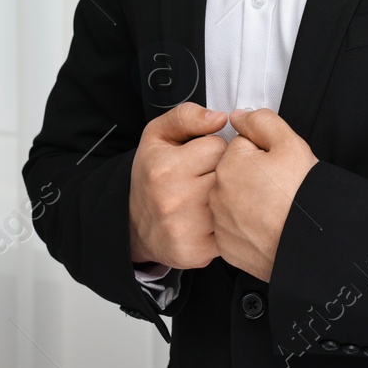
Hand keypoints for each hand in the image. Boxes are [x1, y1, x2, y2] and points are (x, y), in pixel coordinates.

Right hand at [128, 102, 229, 268]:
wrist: (134, 225)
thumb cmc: (152, 176)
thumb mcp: (158, 136)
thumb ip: (186, 116)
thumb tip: (220, 117)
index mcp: (165, 167)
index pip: (218, 146)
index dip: (214, 150)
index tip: (201, 158)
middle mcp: (174, 198)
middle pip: (230, 173)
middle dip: (224, 172)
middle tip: (206, 178)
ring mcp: (187, 228)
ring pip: (234, 200)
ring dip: (228, 197)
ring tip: (209, 196)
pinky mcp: (198, 251)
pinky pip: (232, 228)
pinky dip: (228, 223)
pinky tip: (211, 219)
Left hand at [208, 107, 318, 281]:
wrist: (311, 243)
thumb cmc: (301, 194)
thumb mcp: (289, 142)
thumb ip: (260, 121)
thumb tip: (238, 116)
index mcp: (229, 165)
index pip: (241, 147)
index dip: (264, 154)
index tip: (278, 168)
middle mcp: (217, 194)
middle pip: (235, 175)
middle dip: (253, 178)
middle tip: (278, 189)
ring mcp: (220, 223)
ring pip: (233, 201)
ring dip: (248, 202)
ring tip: (274, 209)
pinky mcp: (226, 246)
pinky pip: (234, 229)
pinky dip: (247, 228)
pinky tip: (267, 227)